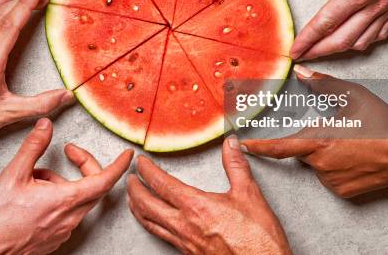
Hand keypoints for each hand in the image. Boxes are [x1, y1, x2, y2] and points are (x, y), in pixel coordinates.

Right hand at [0, 118, 133, 253]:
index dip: (119, 165)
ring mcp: (64, 230)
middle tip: (72, 152)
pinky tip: (36, 196)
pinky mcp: (55, 238)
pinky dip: (59, 198)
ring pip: (78, 199)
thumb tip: (46, 126)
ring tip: (37, 178)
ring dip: (65, 182)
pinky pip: (68, 212)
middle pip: (94, 187)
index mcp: (65, 200)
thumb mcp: (12, 175)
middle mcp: (70, 218)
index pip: (104, 180)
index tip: (128, 155)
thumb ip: (33, 147)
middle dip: (86, 165)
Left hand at [127, 137, 290, 254]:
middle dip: (134, 189)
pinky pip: (161, 236)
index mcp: (196, 206)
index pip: (161, 184)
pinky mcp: (188, 254)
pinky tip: (156, 222)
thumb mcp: (249, 195)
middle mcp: (184, 225)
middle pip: (146, 205)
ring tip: (133, 198)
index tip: (140, 161)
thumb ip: (236, 166)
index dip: (147, 170)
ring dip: (137, 208)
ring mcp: (184, 242)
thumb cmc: (258, 238)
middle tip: (129, 177)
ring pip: (150, 223)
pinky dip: (151, 224)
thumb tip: (231, 144)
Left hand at [241, 65, 387, 198]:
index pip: (279, 146)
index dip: (258, 146)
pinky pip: (330, 177)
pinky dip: (337, 167)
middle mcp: (320, 164)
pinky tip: (355, 158)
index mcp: (318, 140)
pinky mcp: (343, 192)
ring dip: (325, 153)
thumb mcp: (354, 96)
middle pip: (303, 150)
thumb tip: (301, 73)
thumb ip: (323, 85)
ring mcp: (331, 180)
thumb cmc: (383, 125)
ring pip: (317, 163)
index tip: (241, 143)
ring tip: (353, 144)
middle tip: (339, 132)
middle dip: (312, 140)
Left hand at [271, 0, 387, 59]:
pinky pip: (381, 33)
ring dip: (340, 48)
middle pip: (342, 40)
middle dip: (320, 52)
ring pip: (362, 41)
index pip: (325, 24)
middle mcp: (375, 4)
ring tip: (322, 49)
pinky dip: (364, 40)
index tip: (294, 50)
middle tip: (302, 56)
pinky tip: (352, 39)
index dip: (306, 40)